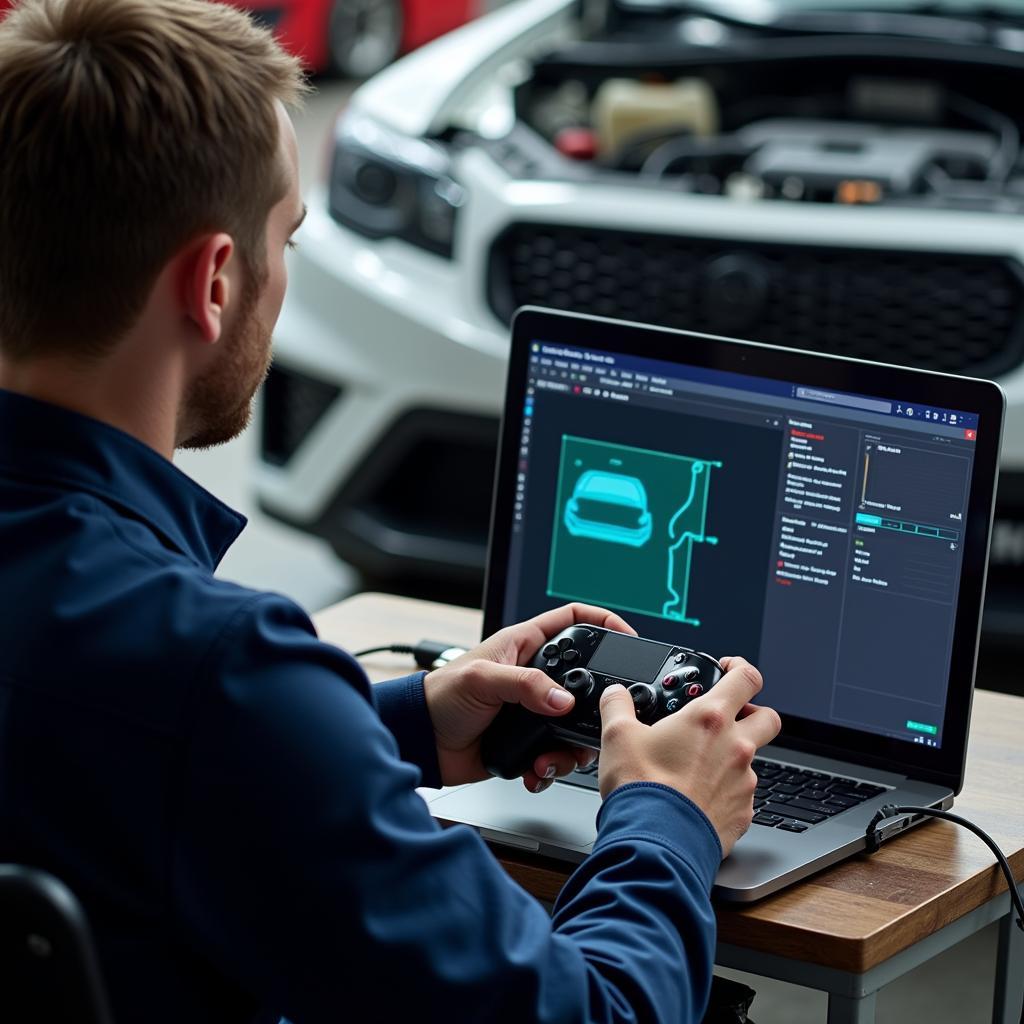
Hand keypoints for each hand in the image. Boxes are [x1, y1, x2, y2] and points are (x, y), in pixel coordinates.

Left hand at [423, 604, 635, 788]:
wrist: (423, 742)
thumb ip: (525, 684)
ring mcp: (533, 711)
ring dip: (572, 746)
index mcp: (524, 645)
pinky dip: (551, 767)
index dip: (603, 622)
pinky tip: (534, 770)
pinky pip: (556, 754)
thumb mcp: (482, 680)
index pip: (573, 620)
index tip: (629, 635)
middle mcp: (533, 677)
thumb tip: (562, 699)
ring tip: (551, 756)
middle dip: (595, 702)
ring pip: (576, 724)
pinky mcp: (528, 742)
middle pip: (585, 680)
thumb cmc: (440, 697)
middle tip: (601, 717)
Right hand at [597, 656, 780, 857]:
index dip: (740, 668)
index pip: (747, 678)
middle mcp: (736, 748)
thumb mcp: (617, 736)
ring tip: (698, 767)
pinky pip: (742, 795)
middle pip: (768, 718)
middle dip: (753, 713)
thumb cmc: (642, 789)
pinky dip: (725, 792)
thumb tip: (615, 695)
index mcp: (710, 719)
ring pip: (752, 760)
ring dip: (732, 757)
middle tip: (728, 719)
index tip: (728, 670)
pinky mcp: (743, 814)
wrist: (656, 843)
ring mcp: (744, 782)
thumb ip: (618, 705)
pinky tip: (698, 798)